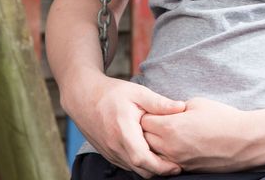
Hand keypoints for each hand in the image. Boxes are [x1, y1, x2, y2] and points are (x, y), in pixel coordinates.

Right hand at [65, 74, 185, 177]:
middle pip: (140, 170)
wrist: (83, 97)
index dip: (161, 167)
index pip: (142, 159)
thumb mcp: (138, 92)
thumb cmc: (112, 93)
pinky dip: (139, 164)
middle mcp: (114, 146)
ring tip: (167, 159)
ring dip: (149, 168)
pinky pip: (126, 164)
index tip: (177, 167)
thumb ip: (159, 103)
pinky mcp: (108, 153)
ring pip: (133, 169)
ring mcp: (110, 152)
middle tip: (177, 164)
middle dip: (159, 171)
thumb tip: (181, 107)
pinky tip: (151, 154)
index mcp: (123, 131)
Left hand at [141, 97, 262, 171]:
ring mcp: (176, 160)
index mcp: (171, 127)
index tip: (155, 110)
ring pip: (152, 154)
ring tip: (166, 134)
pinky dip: (166, 155)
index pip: (144, 121)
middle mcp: (169, 146)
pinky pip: (165, 163)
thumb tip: (169, 111)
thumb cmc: (224, 119)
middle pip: (144, 139)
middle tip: (158, 121)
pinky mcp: (185, 169)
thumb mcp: (198, 103)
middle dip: (148, 129)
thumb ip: (177, 108)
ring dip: (154, 144)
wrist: (244, 141)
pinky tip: (176, 145)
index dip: (148, 113)